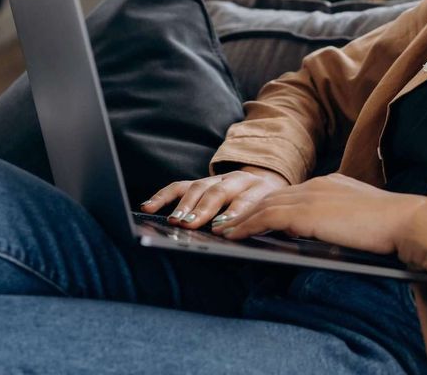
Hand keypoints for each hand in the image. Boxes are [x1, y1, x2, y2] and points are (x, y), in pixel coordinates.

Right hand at [139, 166, 288, 230]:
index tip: (220, 229)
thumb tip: (258, 246)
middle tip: (191, 224)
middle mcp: (239, 180)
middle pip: (219, 192)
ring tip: (175, 219)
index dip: (233, 214)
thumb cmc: (271, 209)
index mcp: (262, 190)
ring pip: (200, 186)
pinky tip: (149, 206)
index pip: (247, 201)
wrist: (271, 182)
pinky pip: (181, 186)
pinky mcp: (203, 181)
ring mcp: (220, 178)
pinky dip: (164, 196)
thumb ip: (268, 228)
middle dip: (204, 209)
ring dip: (186, 204)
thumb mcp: (277, 218)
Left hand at [214, 173, 426, 254]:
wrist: (406, 221)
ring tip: (221, 231)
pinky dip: (245, 226)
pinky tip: (232, 236)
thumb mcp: (361, 217)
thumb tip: (328, 232)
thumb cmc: (392, 227)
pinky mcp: (307, 213)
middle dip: (246, 209)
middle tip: (224, 221)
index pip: (290, 194)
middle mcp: (317, 185)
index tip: (251, 214)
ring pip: (263, 206)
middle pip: (271, 196)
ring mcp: (311, 196)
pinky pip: (266, 218)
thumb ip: (340, 219)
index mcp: (330, 184)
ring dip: (239, 219)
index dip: (267, 204)